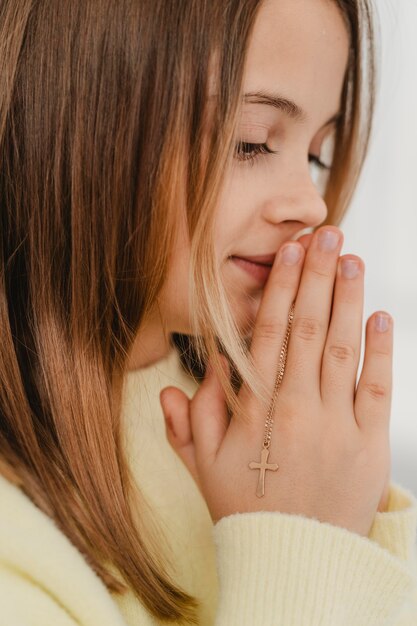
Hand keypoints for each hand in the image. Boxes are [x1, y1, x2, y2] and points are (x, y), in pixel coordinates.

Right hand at [160, 226, 392, 535]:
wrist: (295, 559)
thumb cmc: (246, 506)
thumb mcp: (203, 466)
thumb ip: (189, 419)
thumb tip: (184, 378)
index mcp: (256, 410)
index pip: (267, 334)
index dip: (278, 289)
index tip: (287, 252)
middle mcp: (297, 408)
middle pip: (307, 328)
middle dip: (317, 275)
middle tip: (326, 234)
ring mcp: (337, 423)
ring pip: (342, 347)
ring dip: (347, 298)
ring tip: (350, 258)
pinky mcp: (369, 442)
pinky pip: (377, 386)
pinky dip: (380, 348)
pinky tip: (379, 313)